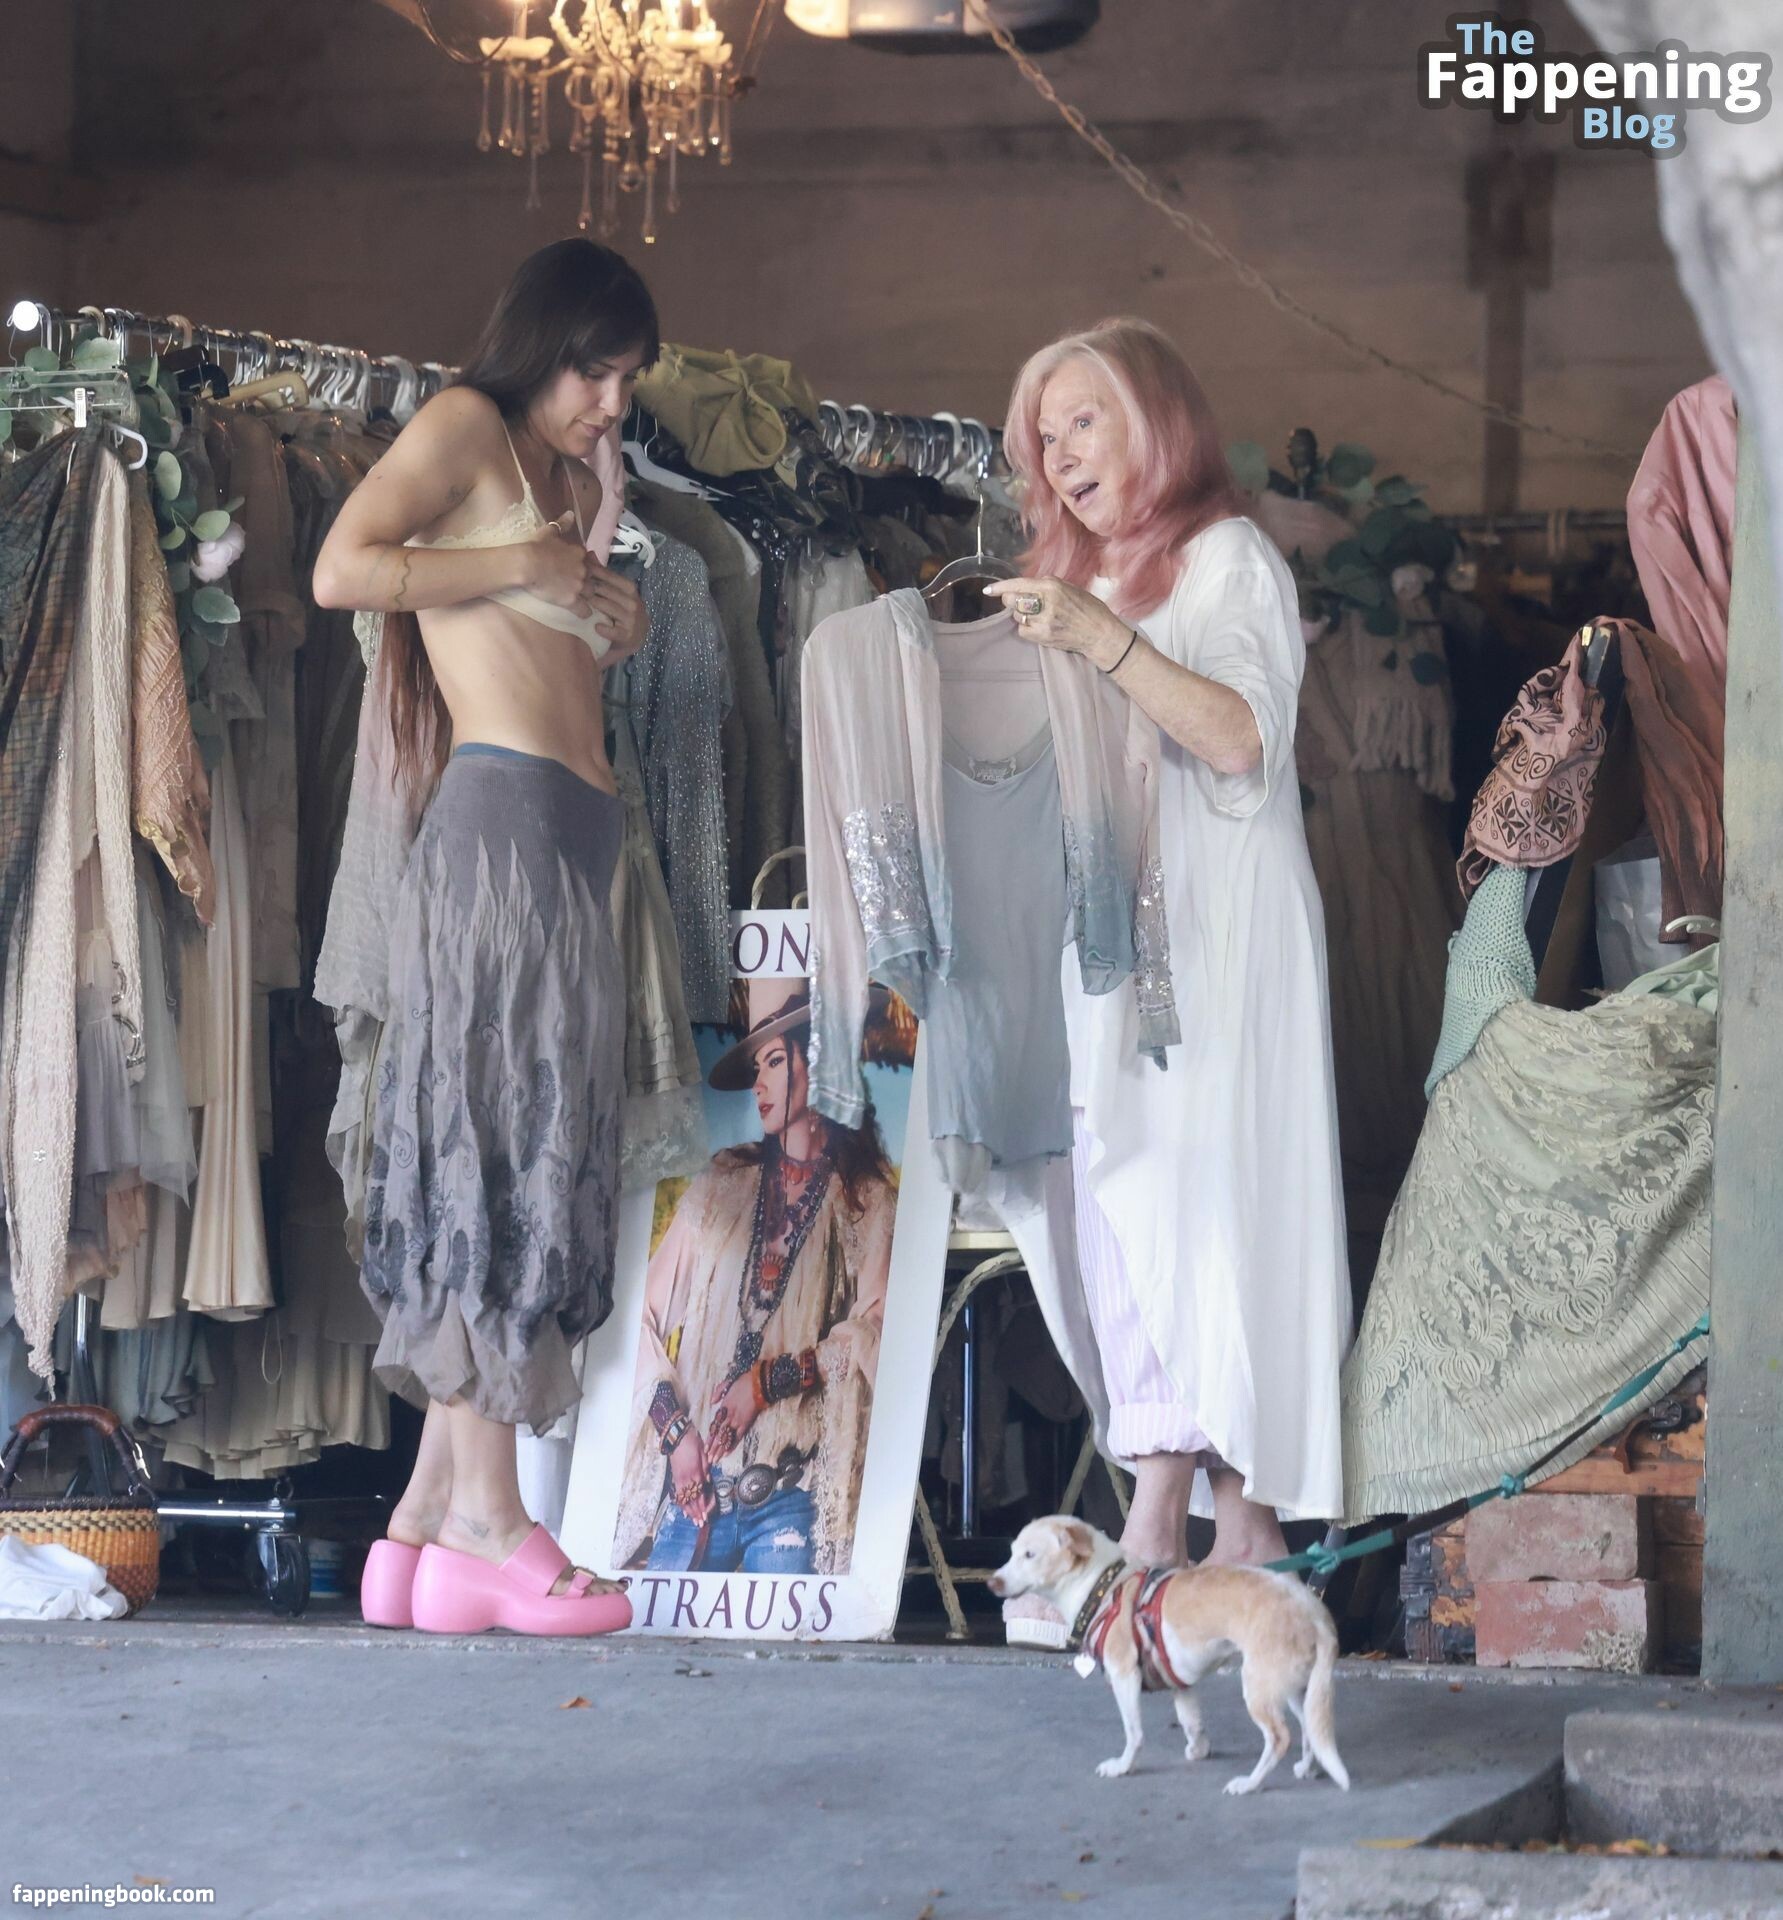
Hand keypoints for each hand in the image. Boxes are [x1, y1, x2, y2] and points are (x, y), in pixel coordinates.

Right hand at [525, 514, 603, 617]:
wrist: (526, 563)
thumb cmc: (535, 546)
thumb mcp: (549, 531)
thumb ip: (562, 524)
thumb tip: (571, 514)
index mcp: (579, 553)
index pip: (589, 561)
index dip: (583, 566)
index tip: (576, 569)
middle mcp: (583, 569)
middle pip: (593, 579)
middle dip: (588, 582)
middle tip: (578, 586)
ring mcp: (579, 586)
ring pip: (591, 594)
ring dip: (587, 597)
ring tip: (581, 600)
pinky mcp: (572, 600)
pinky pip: (585, 610)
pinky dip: (584, 612)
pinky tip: (582, 613)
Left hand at [584, 558, 647, 663]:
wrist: (636, 635)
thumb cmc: (621, 610)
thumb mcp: (615, 591)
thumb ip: (602, 574)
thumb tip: (589, 553)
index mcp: (629, 588)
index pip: (609, 576)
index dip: (592, 572)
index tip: (577, 570)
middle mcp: (632, 601)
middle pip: (606, 591)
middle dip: (588, 588)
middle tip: (571, 586)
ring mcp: (631, 619)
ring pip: (607, 608)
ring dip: (593, 605)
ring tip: (578, 603)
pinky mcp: (627, 635)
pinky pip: (613, 631)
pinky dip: (604, 629)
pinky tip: (596, 626)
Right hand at [669, 1429, 713, 1525]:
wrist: (677, 1438)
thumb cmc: (693, 1444)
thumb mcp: (703, 1455)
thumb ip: (706, 1469)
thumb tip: (707, 1481)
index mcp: (695, 1474)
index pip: (699, 1495)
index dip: (702, 1507)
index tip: (706, 1516)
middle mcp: (686, 1480)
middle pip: (691, 1501)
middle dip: (696, 1513)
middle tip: (700, 1524)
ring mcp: (679, 1480)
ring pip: (683, 1500)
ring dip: (689, 1511)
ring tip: (693, 1520)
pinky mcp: (675, 1478)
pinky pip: (678, 1494)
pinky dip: (681, 1504)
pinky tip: (684, 1510)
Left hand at [706, 1369, 764, 1462]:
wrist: (757, 1384)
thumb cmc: (743, 1383)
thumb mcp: (726, 1384)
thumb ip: (717, 1393)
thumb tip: (711, 1402)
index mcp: (723, 1408)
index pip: (714, 1427)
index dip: (709, 1438)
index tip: (705, 1447)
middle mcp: (727, 1416)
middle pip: (718, 1436)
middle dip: (713, 1448)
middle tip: (708, 1459)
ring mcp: (736, 1421)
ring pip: (725, 1439)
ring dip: (720, 1450)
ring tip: (715, 1460)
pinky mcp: (746, 1423)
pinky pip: (737, 1437)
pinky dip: (732, 1446)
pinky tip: (727, 1454)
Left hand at [984, 575, 1133, 670]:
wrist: (1099, 633)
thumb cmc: (1088, 608)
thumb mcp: (1069, 588)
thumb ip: (1047, 585)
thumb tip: (1026, 587)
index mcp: (1052, 586)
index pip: (1019, 585)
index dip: (1001, 587)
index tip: (989, 590)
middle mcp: (1045, 602)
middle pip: (1013, 601)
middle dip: (1012, 600)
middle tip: (1021, 602)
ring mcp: (1043, 621)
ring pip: (1017, 615)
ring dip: (1022, 614)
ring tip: (1038, 615)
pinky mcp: (1042, 636)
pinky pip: (1022, 630)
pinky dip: (1027, 627)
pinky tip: (1039, 626)